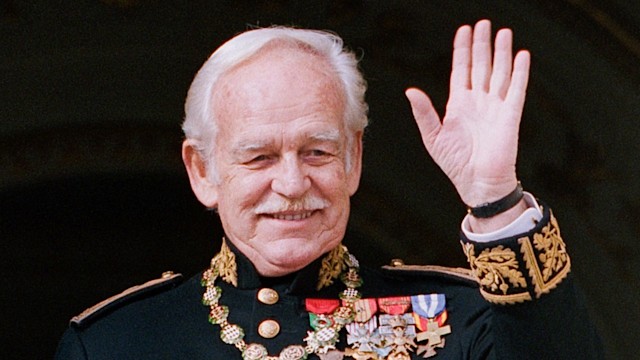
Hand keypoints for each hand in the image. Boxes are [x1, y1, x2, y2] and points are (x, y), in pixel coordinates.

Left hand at [406, 20, 529, 207]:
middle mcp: (478, 101)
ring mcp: (495, 107)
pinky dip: (520, 72)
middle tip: (484, 23)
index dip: (462, 50)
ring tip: (503, 32)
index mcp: (459, 105)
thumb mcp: (433, 136)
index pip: (462, 70)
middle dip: (482, 45)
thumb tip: (410, 90)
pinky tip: (522, 55)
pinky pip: (516, 89)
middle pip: (481, 66)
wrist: (477, 183)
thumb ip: (424, 112)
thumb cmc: (454, 163)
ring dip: (502, 53)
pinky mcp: (510, 115)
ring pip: (500, 72)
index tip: (464, 30)